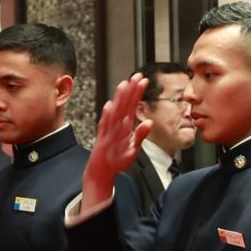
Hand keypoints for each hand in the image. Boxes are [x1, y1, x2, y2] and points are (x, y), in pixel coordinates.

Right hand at [81, 75, 151, 208]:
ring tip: (124, 86)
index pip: (132, 106)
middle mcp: (115, 126)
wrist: (101, 173)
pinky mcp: (102, 140)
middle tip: (136, 76)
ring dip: (119, 99)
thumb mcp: (132, 148)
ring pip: (115, 113)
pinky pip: (104, 127)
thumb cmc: (116, 161)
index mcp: (123, 126)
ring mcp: (108, 132)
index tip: (143, 80)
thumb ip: (140, 135)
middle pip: (124, 105)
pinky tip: (109, 106)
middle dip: (130, 90)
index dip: (137, 93)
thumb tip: (150, 122)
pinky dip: (106, 117)